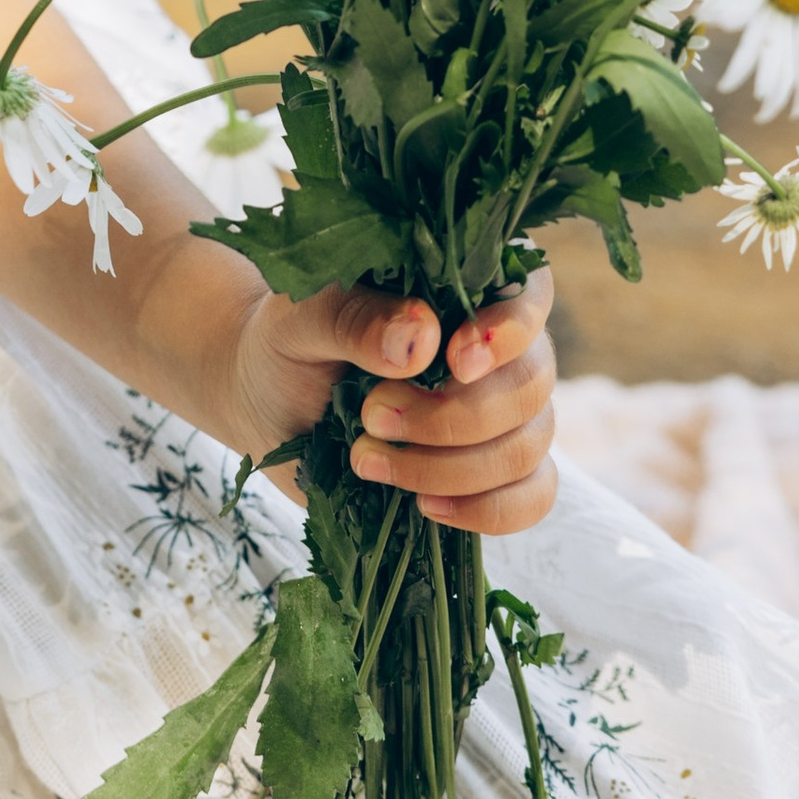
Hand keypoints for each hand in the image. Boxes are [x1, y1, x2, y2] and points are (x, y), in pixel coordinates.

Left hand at [217, 264, 557, 536]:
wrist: (265, 405)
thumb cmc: (287, 344)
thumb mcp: (299, 320)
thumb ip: (354, 319)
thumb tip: (421, 338)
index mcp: (463, 288)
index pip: (529, 295)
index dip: (510, 330)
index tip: (457, 361)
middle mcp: (498, 349)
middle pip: (531, 385)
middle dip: (454, 417)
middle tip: (372, 415)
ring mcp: (501, 415)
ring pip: (527, 447)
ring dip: (451, 468)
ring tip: (366, 459)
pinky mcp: (490, 473)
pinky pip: (533, 496)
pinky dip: (488, 510)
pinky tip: (426, 507)